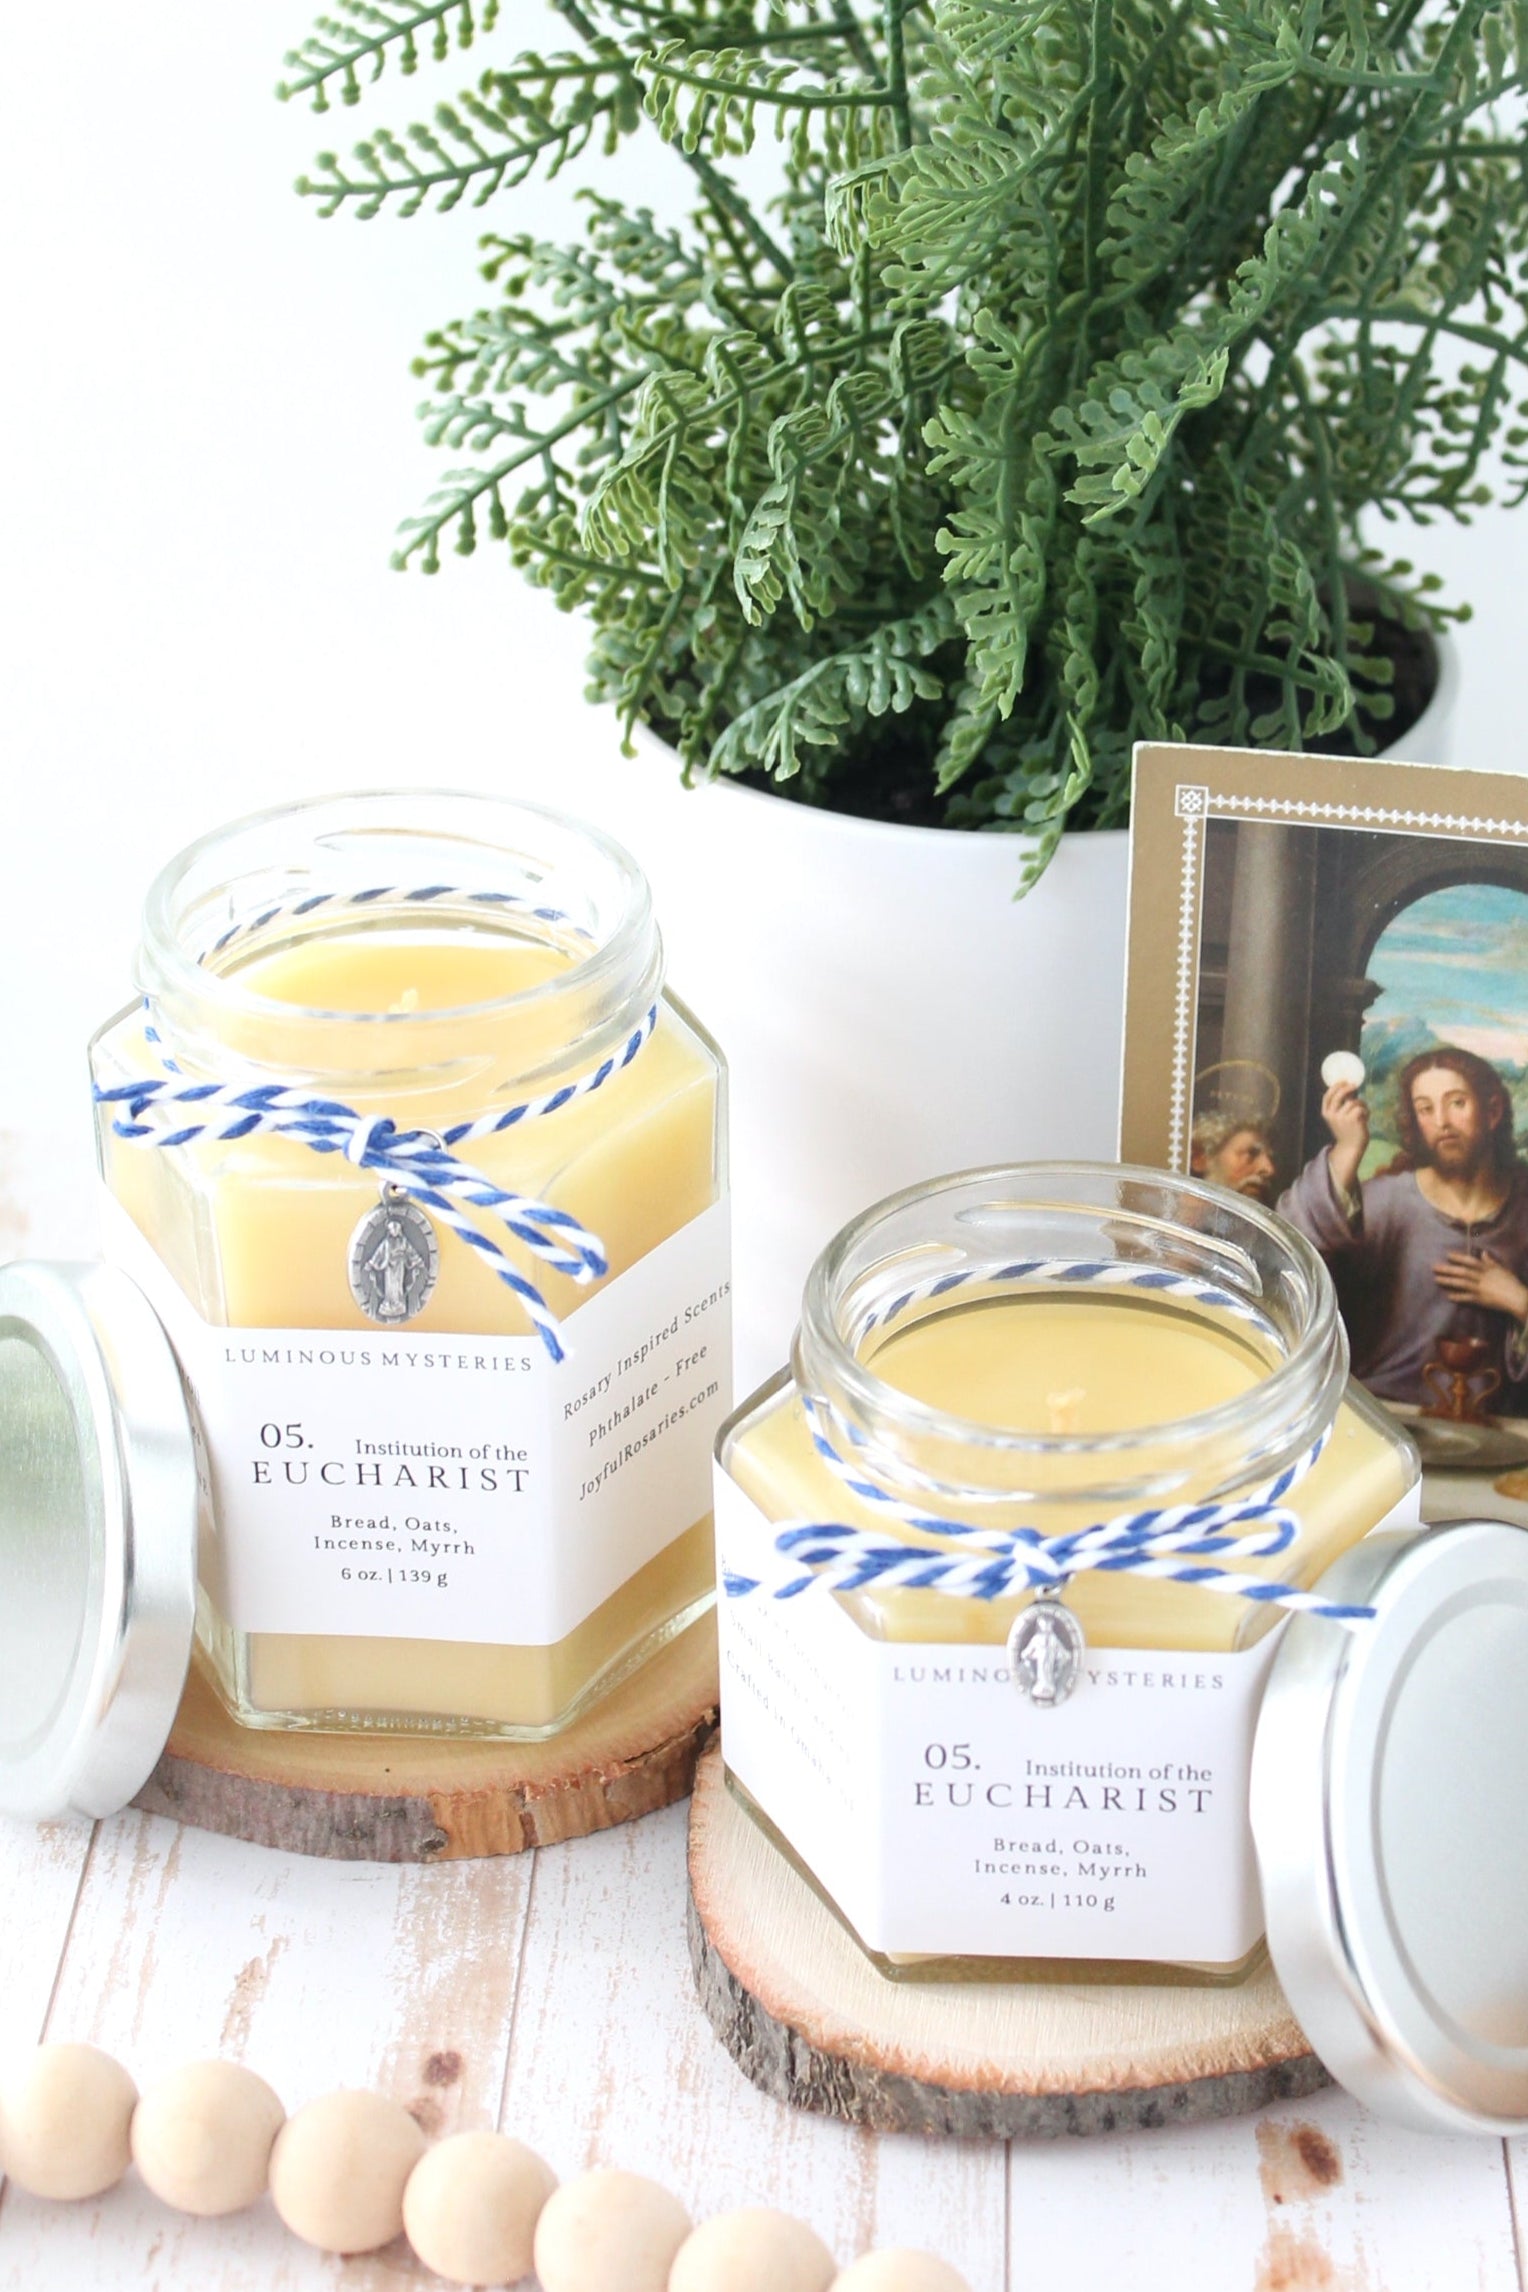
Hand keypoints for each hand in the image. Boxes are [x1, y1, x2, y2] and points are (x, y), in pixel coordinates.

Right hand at [1321, 1079, 1369, 1195]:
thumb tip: (1351, 1088)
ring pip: (1354, 1101)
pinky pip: (1361, 1107)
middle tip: (1355, 1086)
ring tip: (1364, 1111)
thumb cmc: (1347, 1131)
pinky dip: (1366, 1110)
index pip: (1327, 1096)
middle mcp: (1332, 1115)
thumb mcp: (1339, 1118)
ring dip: (1361, 1104)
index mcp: (1326, 1113)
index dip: (1335, 1086)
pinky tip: (1366, 1117)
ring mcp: (1342, 1117)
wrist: (1351, 1147)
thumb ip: (1341, 1106)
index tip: (1343, 1081)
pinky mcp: (1353, 1119)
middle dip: (1347, 1087)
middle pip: (1339, 1094)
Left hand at [1433, 1250, 1527, 1322]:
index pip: (1470, 1261)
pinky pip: (1467, 1298)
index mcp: (1487, 1269)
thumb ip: (1490, 1261)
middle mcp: (1482, 1277)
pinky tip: (1448, 1296)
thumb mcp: (1502, 1269)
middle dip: (1448, 1269)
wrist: (1517, 1297)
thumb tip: (1483, 1253)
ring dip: (1448, 1281)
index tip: (1448, 1255)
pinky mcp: (1481, 1300)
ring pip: (1461, 1283)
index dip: (1459, 1258)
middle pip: (1462, 1272)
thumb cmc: (1511, 1282)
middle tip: (1434, 1267)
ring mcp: (1480, 1288)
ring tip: (1436, 1279)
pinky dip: (1457, 1296)